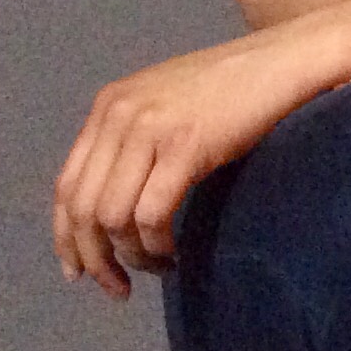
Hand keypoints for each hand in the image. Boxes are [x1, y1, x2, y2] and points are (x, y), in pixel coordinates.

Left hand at [51, 4, 350, 298]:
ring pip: (112, 217)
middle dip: (95, 258)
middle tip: (117, 289)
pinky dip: (157, 246)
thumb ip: (134, 142)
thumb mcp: (167, 106)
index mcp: (110, 106)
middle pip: (82, 207)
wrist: (285, 61)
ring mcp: (150, 128)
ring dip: (131, 256)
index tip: (80, 272)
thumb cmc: (236, 89)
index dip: (66, 237)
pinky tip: (175, 253)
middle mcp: (119, 114)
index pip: (66, 185)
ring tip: (157, 267)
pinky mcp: (185, 146)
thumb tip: (115, 207)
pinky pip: (152, 215)